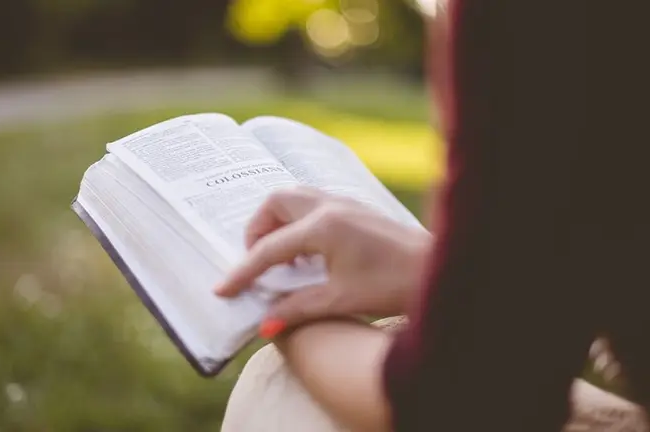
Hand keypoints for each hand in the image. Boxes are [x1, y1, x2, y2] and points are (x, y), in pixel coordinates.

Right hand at [214, 187, 431, 337]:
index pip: (269, 248)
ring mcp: (345, 203)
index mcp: (323, 227)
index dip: (243, 271)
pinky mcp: (356, 208)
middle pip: (275, 203)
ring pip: (294, 198)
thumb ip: (297, 309)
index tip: (223, 289)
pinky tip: (307, 253)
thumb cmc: (395, 285)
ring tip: (279, 257)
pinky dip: (298, 222)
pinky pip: (313, 204)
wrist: (439, 270)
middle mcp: (330, 207)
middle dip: (257, 230)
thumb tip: (264, 325)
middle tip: (256, 262)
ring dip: (278, 222)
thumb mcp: (341, 300)